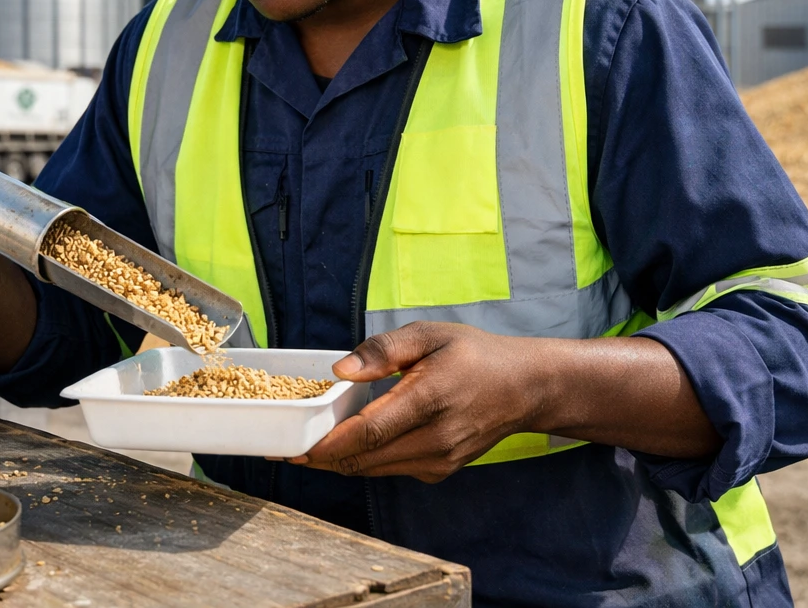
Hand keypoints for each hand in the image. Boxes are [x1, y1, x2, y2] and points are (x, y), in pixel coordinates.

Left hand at [291, 322, 543, 482]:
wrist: (524, 388)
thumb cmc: (474, 355)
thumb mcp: (429, 335)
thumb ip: (382, 350)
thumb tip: (340, 370)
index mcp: (429, 399)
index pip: (367, 432)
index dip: (325, 443)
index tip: (291, 446)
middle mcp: (435, 439)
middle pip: (363, 459)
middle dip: (320, 457)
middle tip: (283, 449)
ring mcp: (439, 461)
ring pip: (373, 469)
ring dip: (338, 461)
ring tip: (304, 447)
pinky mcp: (439, 471)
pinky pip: (389, 470)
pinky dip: (363, 461)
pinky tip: (345, 445)